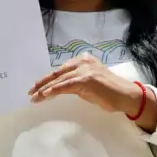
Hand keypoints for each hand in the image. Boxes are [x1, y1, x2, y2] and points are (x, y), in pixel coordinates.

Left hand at [28, 55, 144, 115]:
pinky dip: (54, 90)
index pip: (61, 70)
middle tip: (30, 92)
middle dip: (42, 83)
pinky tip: (45, 95)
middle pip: (57, 73)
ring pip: (59, 79)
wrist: (126, 96)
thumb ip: (76, 82)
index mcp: (83, 59)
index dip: (47, 79)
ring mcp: (85, 69)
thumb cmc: (109, 92)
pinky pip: (66, 85)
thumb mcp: (89, 84)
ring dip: (45, 89)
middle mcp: (83, 61)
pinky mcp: (86, 79)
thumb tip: (60, 87)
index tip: (36, 87)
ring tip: (35, 97)